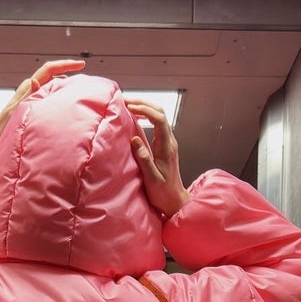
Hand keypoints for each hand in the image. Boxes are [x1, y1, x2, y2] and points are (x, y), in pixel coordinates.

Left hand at [0, 59, 85, 153]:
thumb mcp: (14, 112)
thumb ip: (26, 96)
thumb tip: (35, 81)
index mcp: (27, 89)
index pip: (48, 69)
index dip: (65, 65)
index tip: (81, 65)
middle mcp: (29, 90)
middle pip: (52, 75)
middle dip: (69, 73)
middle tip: (85, 81)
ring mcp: (30, 99)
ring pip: (51, 86)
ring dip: (65, 86)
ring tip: (79, 93)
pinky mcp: (30, 108)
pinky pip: (48, 98)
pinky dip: (58, 98)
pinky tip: (66, 107)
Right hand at [127, 100, 188, 218]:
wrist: (174, 200)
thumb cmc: (163, 193)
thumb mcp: (151, 178)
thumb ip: (144, 159)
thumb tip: (135, 139)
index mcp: (167, 147)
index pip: (159, 119)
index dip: (144, 109)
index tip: (129, 107)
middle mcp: (169, 141)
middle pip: (160, 112)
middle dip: (144, 103)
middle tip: (126, 100)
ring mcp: (168, 142)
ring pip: (159, 116)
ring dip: (144, 107)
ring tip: (128, 105)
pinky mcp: (164, 145)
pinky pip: (156, 124)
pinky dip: (146, 116)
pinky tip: (135, 117)